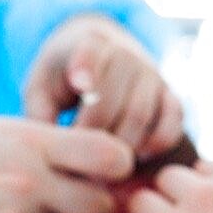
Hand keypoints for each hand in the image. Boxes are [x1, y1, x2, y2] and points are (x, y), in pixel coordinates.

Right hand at [0, 115, 131, 212]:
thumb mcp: (1, 131)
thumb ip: (46, 148)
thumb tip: (91, 166)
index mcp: (34, 140)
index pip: (111, 155)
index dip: (119, 166)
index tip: (109, 170)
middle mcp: (30, 178)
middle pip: (100, 205)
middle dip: (96, 208)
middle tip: (77, 203)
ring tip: (5, 206)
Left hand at [23, 14, 183, 157]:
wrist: (103, 59)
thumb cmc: (63, 80)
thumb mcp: (41, 88)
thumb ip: (39, 113)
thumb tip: (51, 151)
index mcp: (89, 44)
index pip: (91, 51)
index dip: (87, 66)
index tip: (79, 85)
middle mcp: (126, 54)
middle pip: (113, 98)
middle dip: (93, 134)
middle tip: (76, 162)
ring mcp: (152, 75)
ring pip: (141, 115)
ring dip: (120, 147)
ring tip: (99, 169)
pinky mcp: (171, 96)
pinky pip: (172, 123)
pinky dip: (156, 145)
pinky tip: (135, 157)